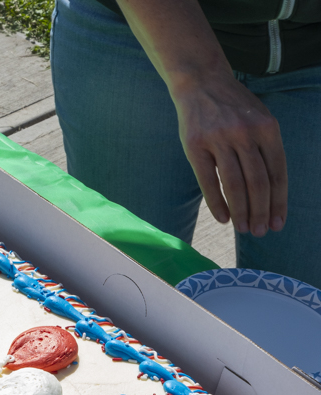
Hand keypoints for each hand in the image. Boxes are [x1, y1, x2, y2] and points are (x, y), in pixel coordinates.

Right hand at [173, 75, 286, 236]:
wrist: (201, 82)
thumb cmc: (232, 106)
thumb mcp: (259, 119)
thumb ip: (266, 149)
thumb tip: (270, 190)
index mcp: (267, 128)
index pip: (277, 172)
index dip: (279, 201)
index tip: (278, 222)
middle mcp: (245, 134)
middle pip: (258, 182)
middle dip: (261, 211)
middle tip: (259, 232)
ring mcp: (219, 139)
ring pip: (235, 184)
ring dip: (241, 211)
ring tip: (243, 229)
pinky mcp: (195, 146)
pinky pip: (208, 181)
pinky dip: (216, 203)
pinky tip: (223, 218)